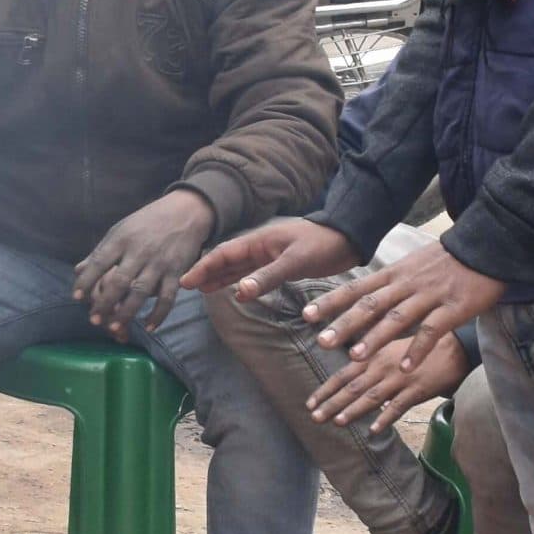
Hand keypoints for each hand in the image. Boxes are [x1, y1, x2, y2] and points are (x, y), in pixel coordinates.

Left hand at [72, 190, 216, 337]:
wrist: (185, 212)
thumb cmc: (147, 223)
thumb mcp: (121, 230)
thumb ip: (101, 252)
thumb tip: (78, 271)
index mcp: (121, 239)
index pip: (99, 262)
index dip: (86, 280)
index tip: (76, 297)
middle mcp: (139, 252)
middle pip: (119, 280)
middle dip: (105, 302)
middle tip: (93, 320)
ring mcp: (159, 263)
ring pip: (141, 292)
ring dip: (127, 312)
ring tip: (114, 328)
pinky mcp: (176, 272)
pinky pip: (167, 297)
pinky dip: (158, 314)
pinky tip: (148, 327)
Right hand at [181, 216, 360, 298]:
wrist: (347, 241)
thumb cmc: (321, 246)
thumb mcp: (294, 261)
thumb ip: (267, 276)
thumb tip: (239, 291)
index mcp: (258, 242)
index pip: (223, 255)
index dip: (203, 267)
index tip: (186, 281)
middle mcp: (259, 248)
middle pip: (226, 261)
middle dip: (206, 272)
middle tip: (186, 287)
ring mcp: (269, 257)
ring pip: (238, 269)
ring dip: (220, 278)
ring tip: (202, 290)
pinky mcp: (280, 266)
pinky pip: (253, 275)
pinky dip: (241, 283)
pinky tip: (235, 292)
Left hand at [302, 242, 504, 372]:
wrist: (486, 247)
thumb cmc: (446, 261)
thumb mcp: (410, 265)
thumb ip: (388, 283)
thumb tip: (361, 296)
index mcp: (394, 274)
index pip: (356, 288)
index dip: (331, 302)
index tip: (306, 315)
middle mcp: (406, 284)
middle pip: (370, 304)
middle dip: (345, 324)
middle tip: (322, 342)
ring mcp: (429, 296)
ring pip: (397, 318)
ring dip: (375, 338)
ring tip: (355, 358)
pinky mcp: (453, 308)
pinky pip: (431, 331)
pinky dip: (417, 350)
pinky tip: (405, 368)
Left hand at [309, 329, 471, 430]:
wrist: (454, 348)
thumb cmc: (419, 350)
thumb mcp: (391, 350)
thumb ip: (370, 363)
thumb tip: (349, 377)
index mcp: (375, 356)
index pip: (343, 374)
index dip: (326, 389)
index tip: (310, 403)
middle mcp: (383, 366)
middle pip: (353, 387)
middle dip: (332, 403)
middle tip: (315, 417)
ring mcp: (400, 379)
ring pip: (372, 397)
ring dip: (353, 410)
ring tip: (337, 422)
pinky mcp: (418, 390)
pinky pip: (399, 406)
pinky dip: (386, 417)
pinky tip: (374, 429)